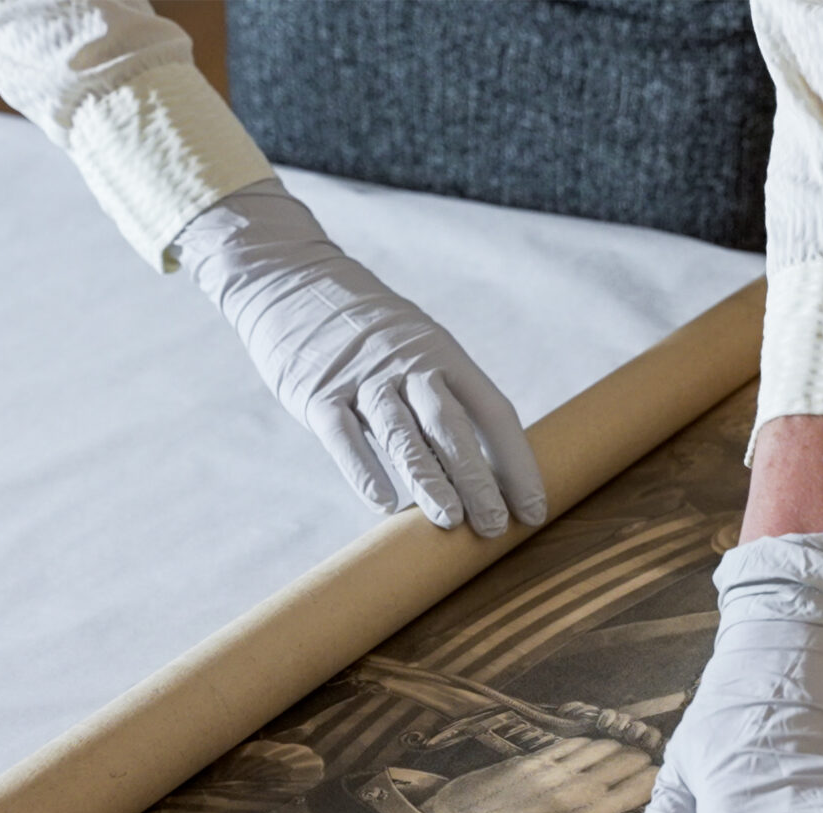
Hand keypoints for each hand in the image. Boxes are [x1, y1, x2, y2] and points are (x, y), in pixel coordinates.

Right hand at [175, 180, 545, 536]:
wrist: (287, 276)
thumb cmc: (364, 331)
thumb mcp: (414, 348)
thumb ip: (440, 398)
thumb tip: (480, 469)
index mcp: (443, 354)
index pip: (493, 411)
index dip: (517, 462)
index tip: (534, 508)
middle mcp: (408, 363)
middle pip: (453, 426)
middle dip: (479, 479)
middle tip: (496, 526)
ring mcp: (362, 377)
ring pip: (403, 433)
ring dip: (429, 479)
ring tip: (451, 520)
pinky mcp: (317, 391)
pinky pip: (344, 436)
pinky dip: (364, 470)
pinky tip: (383, 503)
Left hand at [427, 738, 657, 812]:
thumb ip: (600, 809)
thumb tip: (635, 791)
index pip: (641, 787)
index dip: (657, 776)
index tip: (663, 771)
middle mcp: (577, 793)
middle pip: (629, 761)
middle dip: (641, 756)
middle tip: (644, 757)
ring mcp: (558, 771)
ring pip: (606, 746)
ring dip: (618, 745)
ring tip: (620, 749)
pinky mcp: (539, 755)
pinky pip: (578, 741)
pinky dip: (590, 741)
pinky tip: (591, 746)